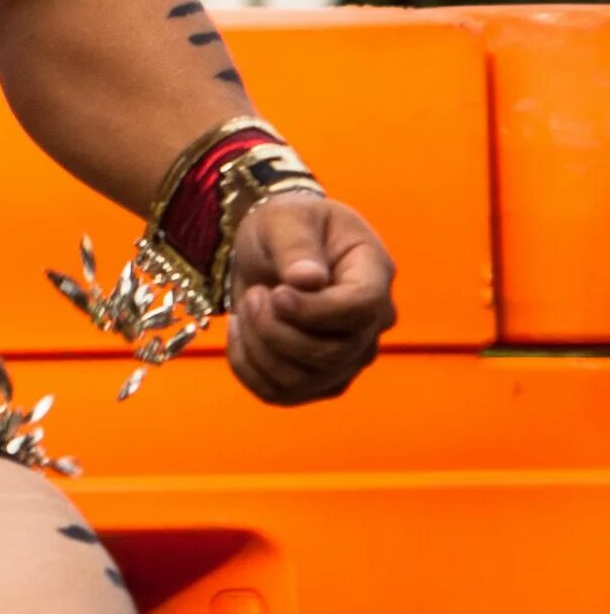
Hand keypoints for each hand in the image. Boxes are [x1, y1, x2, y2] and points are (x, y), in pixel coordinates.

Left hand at [227, 192, 395, 404]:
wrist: (272, 248)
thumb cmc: (286, 225)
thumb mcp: (285, 218)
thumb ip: (296, 245)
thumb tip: (309, 281)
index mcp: (373, 272)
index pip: (362, 307)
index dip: (316, 309)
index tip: (277, 293)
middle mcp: (371, 324)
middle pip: (332, 354)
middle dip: (277, 328)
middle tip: (255, 293)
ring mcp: (348, 358)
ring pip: (303, 381)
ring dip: (258, 347)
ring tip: (249, 305)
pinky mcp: (319, 380)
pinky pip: (280, 394)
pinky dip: (248, 367)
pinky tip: (241, 330)